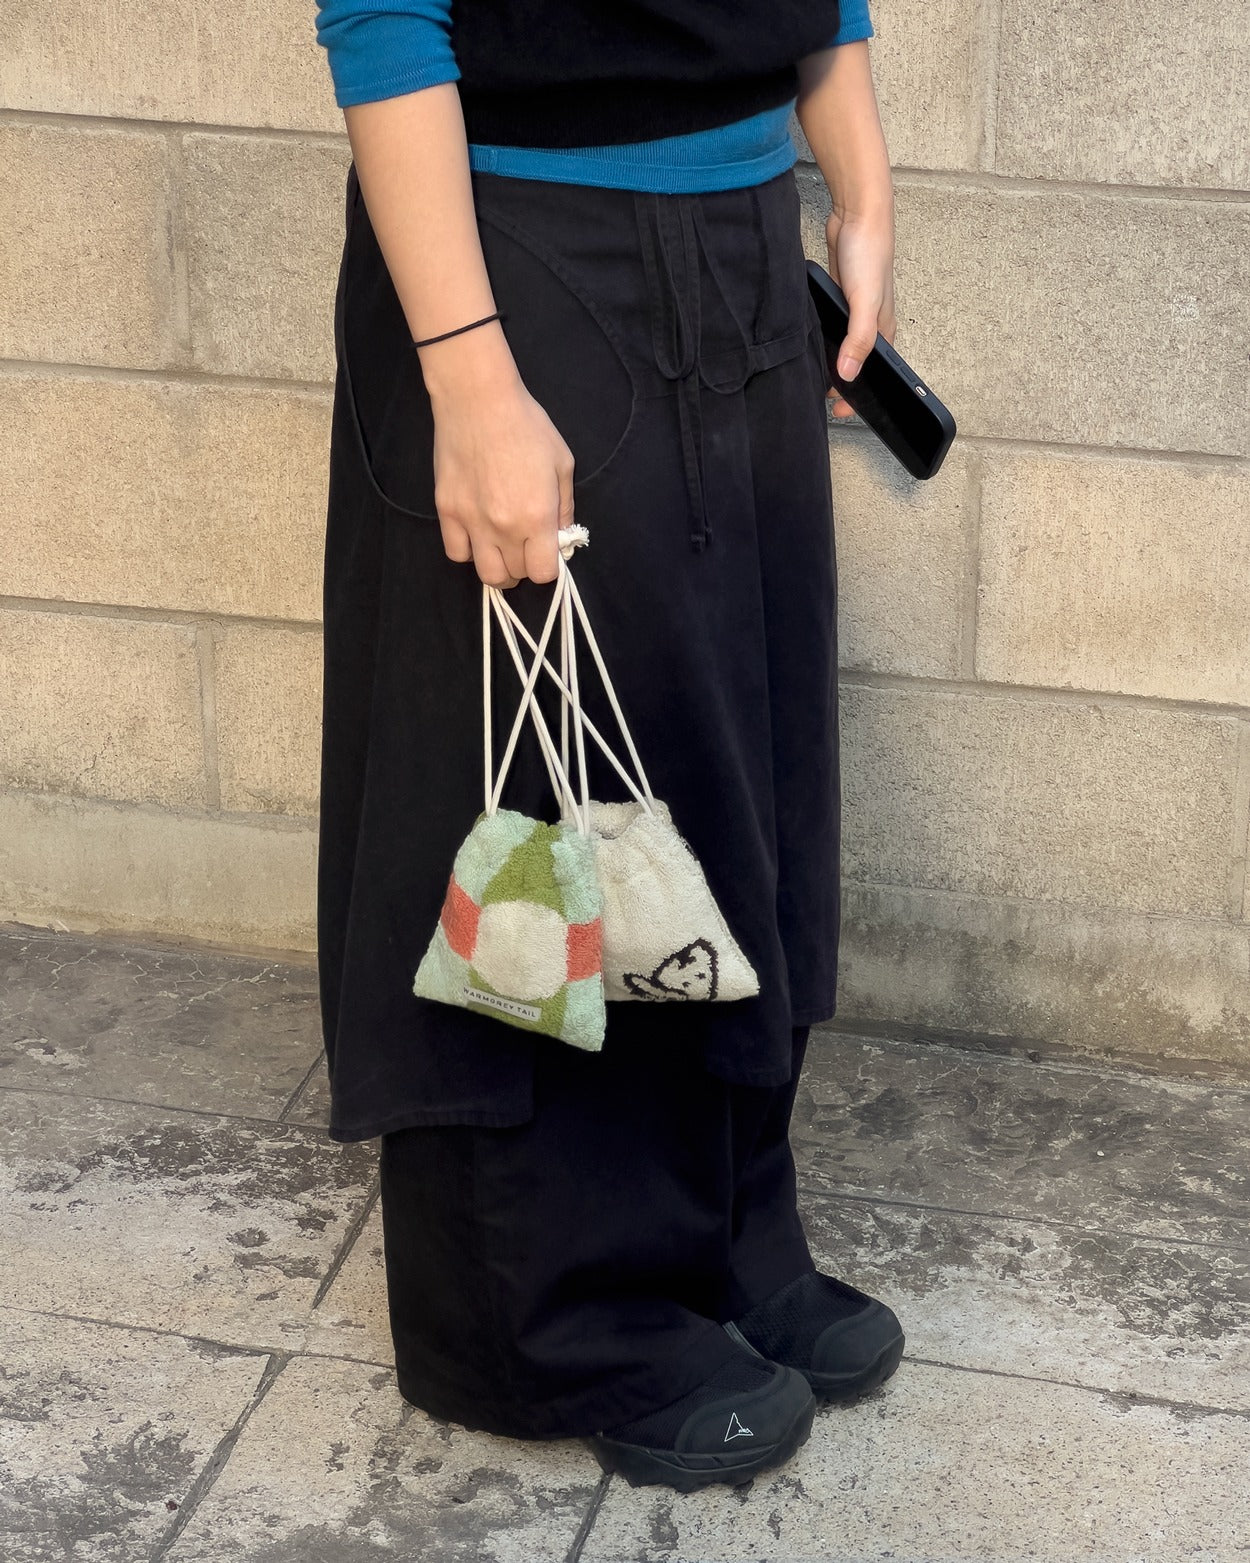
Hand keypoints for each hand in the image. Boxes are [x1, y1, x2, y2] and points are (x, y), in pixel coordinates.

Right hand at [425, 337, 573, 588]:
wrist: (478, 400)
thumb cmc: (527, 426)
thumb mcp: (562, 463)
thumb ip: (564, 507)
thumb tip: (562, 536)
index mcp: (537, 517)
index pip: (543, 573)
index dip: (548, 567)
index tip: (547, 552)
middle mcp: (504, 528)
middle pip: (515, 575)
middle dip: (525, 566)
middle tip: (526, 547)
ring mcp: (472, 522)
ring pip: (485, 574)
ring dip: (498, 569)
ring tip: (502, 551)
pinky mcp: (447, 511)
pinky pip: (456, 552)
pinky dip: (469, 552)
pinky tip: (477, 536)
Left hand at [824, 206, 896, 419]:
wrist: (857, 214)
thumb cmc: (869, 254)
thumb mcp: (865, 302)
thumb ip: (858, 338)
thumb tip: (847, 373)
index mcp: (883, 330)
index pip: (873, 373)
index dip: (857, 395)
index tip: (838, 411)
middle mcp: (869, 324)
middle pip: (856, 363)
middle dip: (841, 383)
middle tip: (819, 398)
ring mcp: (853, 311)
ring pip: (842, 346)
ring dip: (829, 362)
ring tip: (810, 376)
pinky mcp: (838, 298)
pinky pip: (830, 328)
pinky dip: (821, 340)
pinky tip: (805, 344)